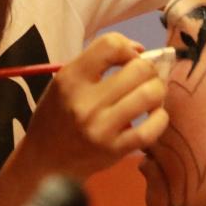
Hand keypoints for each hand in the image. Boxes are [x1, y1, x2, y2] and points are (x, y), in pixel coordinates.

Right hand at [17, 32, 168, 179]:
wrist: (45, 160)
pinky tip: (153, 117)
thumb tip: (140, 50)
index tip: (129, 59)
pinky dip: (160, 119)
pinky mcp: (114, 151)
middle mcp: (85, 102)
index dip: (128, 47)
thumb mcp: (66, 81)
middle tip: (144, 79)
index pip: (111, 44)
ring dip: (158, 92)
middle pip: (139, 69)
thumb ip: (99, 61)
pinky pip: (152, 129)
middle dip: (149, 70)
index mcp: (71, 77)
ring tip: (150, 96)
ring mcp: (101, 128)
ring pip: (150, 95)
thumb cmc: (59, 114)